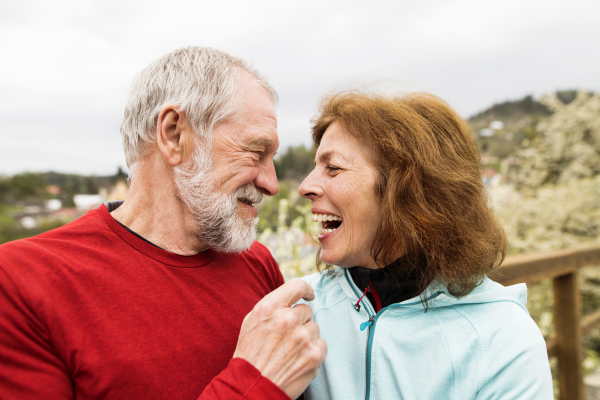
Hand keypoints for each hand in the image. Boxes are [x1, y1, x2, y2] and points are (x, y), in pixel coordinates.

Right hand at [233, 278, 326, 399]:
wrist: (252, 387)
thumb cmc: (249, 355)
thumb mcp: (251, 322)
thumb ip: (272, 307)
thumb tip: (290, 297)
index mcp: (270, 308)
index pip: (297, 285)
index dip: (305, 289)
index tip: (308, 295)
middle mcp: (288, 319)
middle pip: (306, 310)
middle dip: (299, 321)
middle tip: (286, 337)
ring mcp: (303, 337)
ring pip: (314, 328)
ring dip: (306, 337)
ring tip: (290, 351)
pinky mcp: (315, 355)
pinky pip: (321, 344)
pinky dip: (313, 351)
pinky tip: (298, 359)